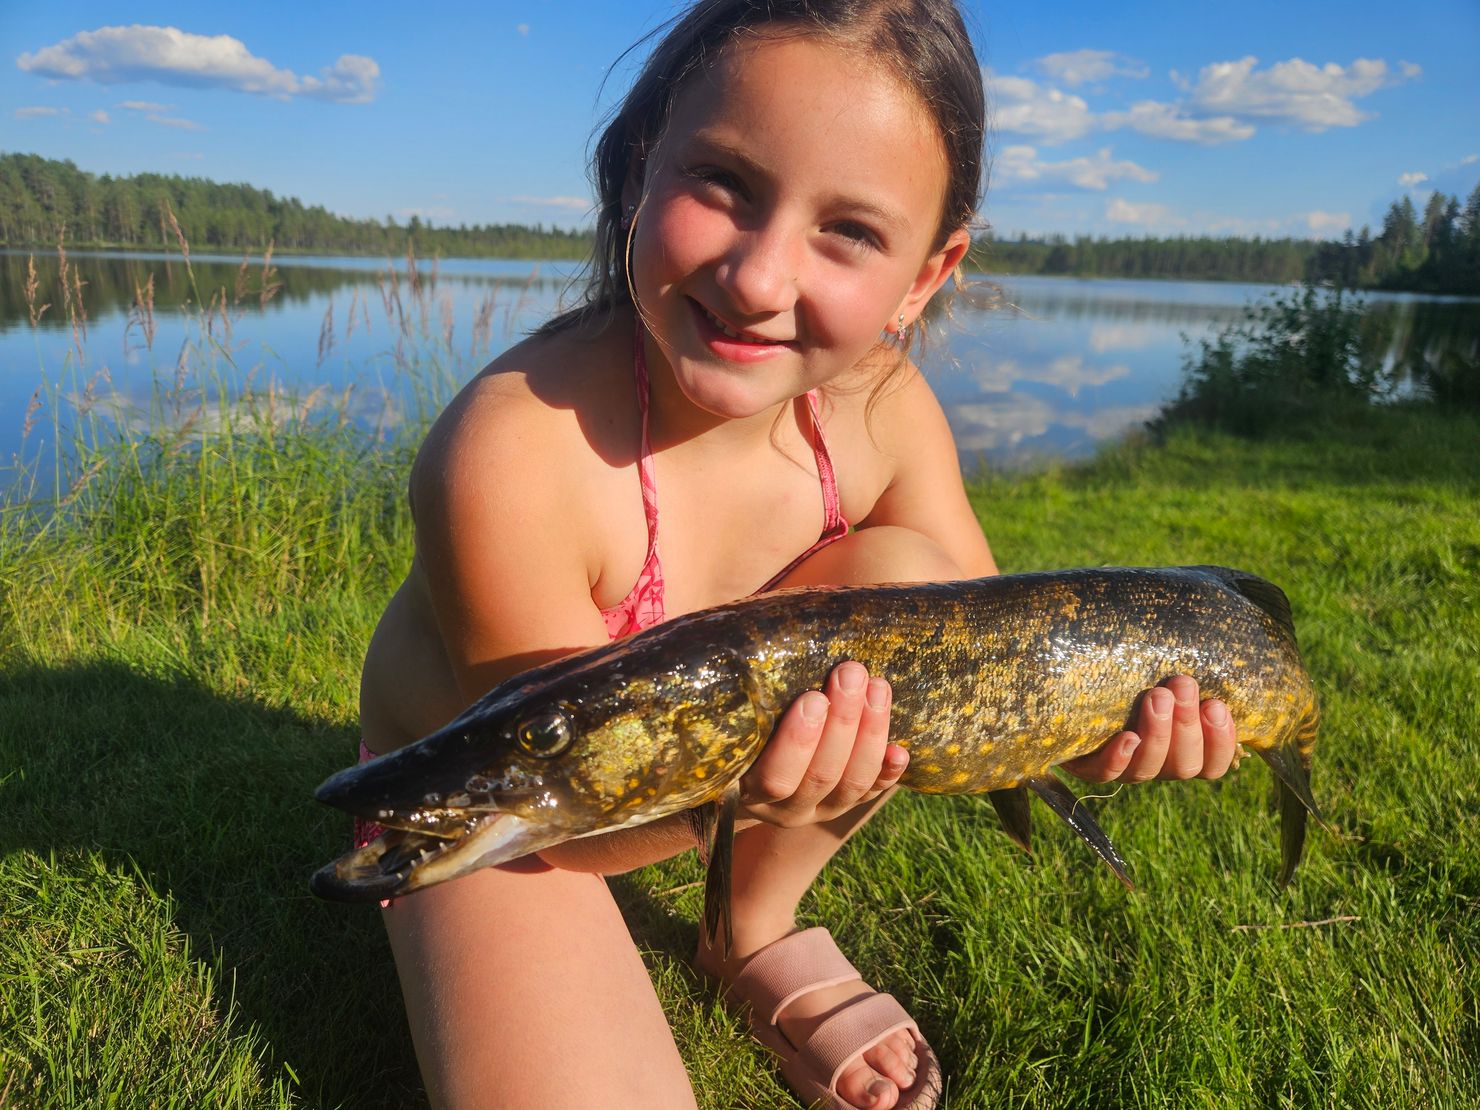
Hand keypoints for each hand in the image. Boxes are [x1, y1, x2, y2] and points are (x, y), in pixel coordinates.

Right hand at [739, 661, 908, 827]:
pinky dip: (888, 773)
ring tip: (878, 687)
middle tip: (851, 673)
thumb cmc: (739, 715)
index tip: (813, 697)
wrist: (748, 763)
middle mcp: (785, 807)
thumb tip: (749, 631)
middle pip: (820, 776)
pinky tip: (902, 750)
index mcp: (746, 787)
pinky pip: (872, 793)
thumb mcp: (733, 707)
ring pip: (851, 783)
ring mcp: (819, 809)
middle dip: (842, 724)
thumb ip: (741, 687)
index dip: (797, 742)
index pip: (775, 776)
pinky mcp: (847, 804)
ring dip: (869, 735)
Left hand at [1061, 674, 1237, 782]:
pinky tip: (1126, 737)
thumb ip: (1186, 672)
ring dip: (1158, 733)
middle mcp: (1156, 763)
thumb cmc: (1128, 672)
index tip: (1217, 705)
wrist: (1067, 685)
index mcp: (1182, 747)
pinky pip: (1105, 773)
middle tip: (1182, 685)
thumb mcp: (1161, 670)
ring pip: (1149, 769)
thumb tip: (1220, 650)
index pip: (1213, 763)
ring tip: (1156, 697)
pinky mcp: (1088, 765)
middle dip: (1187, 724)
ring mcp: (1123, 767)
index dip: (1221, 742)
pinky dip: (1118, 757)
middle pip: (1184, 765)